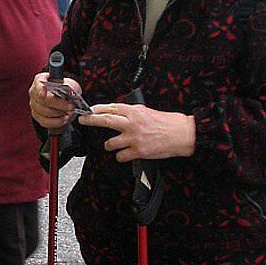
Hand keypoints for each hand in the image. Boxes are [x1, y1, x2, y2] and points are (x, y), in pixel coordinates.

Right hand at [29, 72, 79, 129]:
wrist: (63, 96)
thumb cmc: (65, 88)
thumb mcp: (69, 84)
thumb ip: (69, 88)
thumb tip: (70, 95)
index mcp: (39, 80)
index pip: (41, 87)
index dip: (44, 91)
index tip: (50, 93)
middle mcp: (33, 92)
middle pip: (44, 101)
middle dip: (60, 105)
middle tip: (72, 107)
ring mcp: (33, 105)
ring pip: (44, 113)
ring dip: (59, 114)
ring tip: (69, 113)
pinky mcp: (36, 116)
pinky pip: (45, 122)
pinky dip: (56, 122)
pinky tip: (64, 119)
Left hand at [78, 102, 194, 161]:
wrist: (182, 134)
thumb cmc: (169, 122)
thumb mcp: (148, 111)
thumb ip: (133, 113)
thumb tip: (119, 114)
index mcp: (135, 111)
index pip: (112, 107)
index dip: (98, 108)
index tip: (90, 110)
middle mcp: (132, 123)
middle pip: (105, 120)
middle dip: (91, 120)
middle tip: (83, 120)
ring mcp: (134, 138)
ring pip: (110, 143)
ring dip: (108, 145)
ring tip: (111, 145)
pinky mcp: (139, 151)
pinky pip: (121, 156)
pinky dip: (120, 156)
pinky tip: (124, 155)